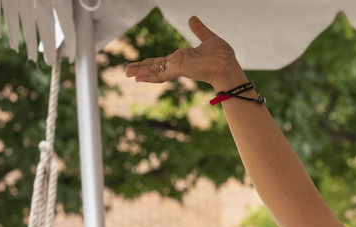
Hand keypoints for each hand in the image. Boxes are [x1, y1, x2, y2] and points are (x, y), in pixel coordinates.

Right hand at [124, 17, 242, 88]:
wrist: (227, 66)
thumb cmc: (223, 56)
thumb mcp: (208, 38)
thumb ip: (199, 29)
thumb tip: (192, 19)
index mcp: (184, 57)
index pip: (163, 60)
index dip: (151, 62)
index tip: (142, 64)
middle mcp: (178, 63)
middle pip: (155, 66)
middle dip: (141, 68)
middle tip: (127, 71)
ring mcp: (177, 68)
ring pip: (155, 71)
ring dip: (140, 72)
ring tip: (127, 74)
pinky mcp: (178, 70)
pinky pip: (160, 74)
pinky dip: (148, 76)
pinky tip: (137, 78)